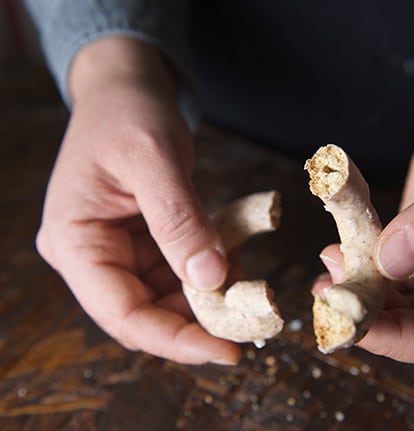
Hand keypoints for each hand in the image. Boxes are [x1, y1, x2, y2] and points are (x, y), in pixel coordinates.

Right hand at [36, 37, 238, 364]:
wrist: (127, 89)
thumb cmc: (127, 113)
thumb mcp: (153, 159)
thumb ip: (179, 220)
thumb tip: (210, 279)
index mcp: (76, 242)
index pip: (122, 313)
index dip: (174, 340)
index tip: (226, 350)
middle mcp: (93, 256)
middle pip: (148, 313)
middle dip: (201, 319)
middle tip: (252, 317)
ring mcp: (120, 252)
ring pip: (170, 298)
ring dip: (212, 293)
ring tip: (246, 273)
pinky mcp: (146, 244)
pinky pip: (182, 272)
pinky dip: (213, 268)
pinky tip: (234, 250)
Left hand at [317, 39, 413, 363]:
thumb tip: (393, 261)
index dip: (404, 340)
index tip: (355, 321)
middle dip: (371, 314)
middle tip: (329, 291)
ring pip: (397, 299)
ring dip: (359, 289)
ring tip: (329, 263)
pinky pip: (385, 263)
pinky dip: (359, 260)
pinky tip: (337, 246)